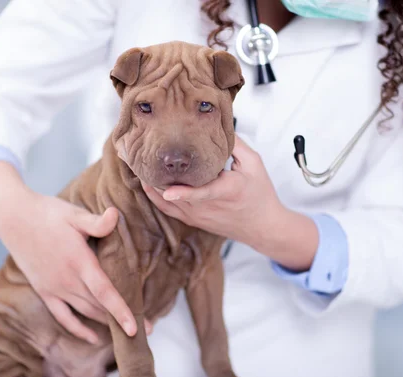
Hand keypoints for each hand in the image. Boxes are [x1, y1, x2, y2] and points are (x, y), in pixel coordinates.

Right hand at [0, 162, 152, 343]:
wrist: (14, 219)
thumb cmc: (49, 213)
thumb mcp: (74, 214)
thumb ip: (97, 222)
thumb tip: (116, 214)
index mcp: (79, 262)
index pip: (104, 292)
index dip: (121, 311)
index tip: (135, 328)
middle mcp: (67, 280)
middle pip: (99, 307)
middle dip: (122, 320)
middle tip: (148, 329)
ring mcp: (55, 288)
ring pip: (86, 312)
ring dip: (106, 325)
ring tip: (127, 334)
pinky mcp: (45, 291)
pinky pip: (64, 317)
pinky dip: (79, 329)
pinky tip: (94, 338)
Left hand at [143, 135, 317, 270]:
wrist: (263, 227)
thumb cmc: (260, 194)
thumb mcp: (254, 164)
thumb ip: (235, 145)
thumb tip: (215, 125)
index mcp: (227, 191)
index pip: (204, 193)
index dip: (185, 193)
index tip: (168, 191)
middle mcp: (208, 207)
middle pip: (177, 194)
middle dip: (158, 176)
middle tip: (141, 157)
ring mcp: (198, 216)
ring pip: (168, 202)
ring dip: (154, 184)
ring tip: (140, 165)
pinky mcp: (193, 221)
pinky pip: (168, 209)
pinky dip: (156, 196)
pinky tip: (147, 183)